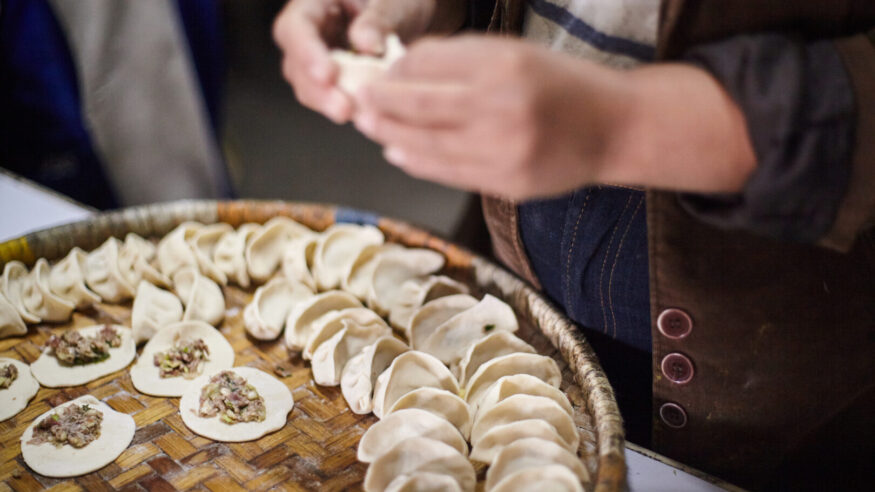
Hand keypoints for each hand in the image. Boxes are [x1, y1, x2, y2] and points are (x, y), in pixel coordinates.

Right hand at [273, 0, 464, 123]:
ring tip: (360, 116)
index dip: (307, 54)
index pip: (295, 29)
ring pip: (310, 88)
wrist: (410, 17)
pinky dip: (349, 109)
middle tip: (344, 109)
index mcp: (312, 4)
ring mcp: (317, 60)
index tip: (327, 75)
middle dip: (319, 91)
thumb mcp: (394, 2)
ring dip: (331, 105)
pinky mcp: (333, 83)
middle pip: (296, 66)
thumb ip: (378, 19)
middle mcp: (307, 34)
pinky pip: (332, 99)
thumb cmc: (398, 1)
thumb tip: (365, 44)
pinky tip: (369, 117)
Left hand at [353, 36, 635, 197]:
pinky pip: (448, 173)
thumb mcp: (515, 53)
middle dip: (379, 103)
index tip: (375, 73)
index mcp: (504, 65)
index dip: (393, 71)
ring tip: (370, 127)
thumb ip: (462, 59)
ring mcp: (505, 151)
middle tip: (356, 100)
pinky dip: (417, 162)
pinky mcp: (508, 183)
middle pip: (418, 106)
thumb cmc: (563, 85)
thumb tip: (402, 68)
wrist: (614, 128)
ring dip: (390, 135)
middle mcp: (502, 108)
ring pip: (426, 144)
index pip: (428, 65)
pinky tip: (398, 153)